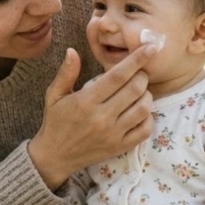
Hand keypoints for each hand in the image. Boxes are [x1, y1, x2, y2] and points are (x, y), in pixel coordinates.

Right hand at [29, 45, 157, 188]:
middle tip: (139, 72)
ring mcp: (113, 134)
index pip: (117, 76)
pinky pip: (144, 130)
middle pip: (135, 89)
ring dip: (147, 95)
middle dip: (142, 75)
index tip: (150, 47)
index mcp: (86, 101)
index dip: (136, 60)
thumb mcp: (54, 95)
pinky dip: (148, 117)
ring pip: (143, 108)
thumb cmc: (55, 122)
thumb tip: (72, 50)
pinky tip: (140, 111)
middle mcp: (102, 117)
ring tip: (139, 91)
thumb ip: (66, 73)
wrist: (54, 156)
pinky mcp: (120, 147)